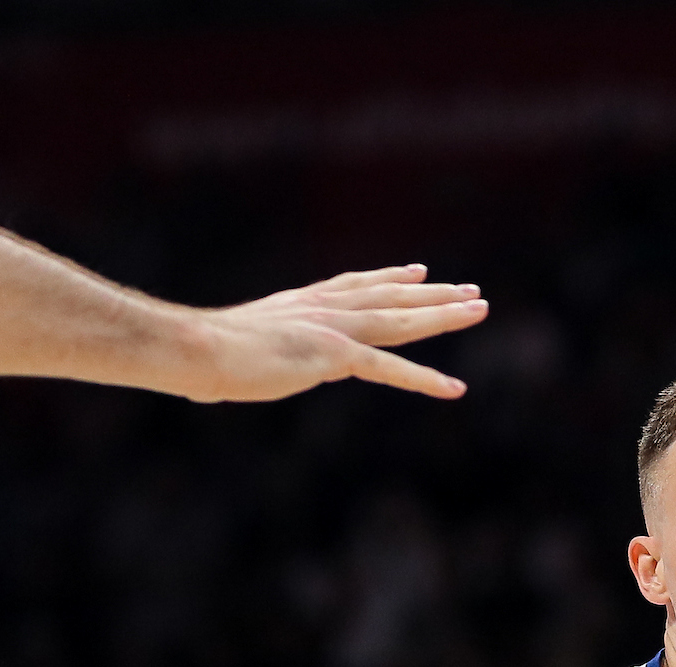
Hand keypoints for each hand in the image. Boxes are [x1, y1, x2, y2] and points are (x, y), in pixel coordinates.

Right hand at [186, 264, 488, 402]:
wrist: (196, 349)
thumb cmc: (200, 355)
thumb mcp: (236, 349)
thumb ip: (252, 355)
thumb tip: (232, 374)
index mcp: (303, 305)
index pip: (357, 285)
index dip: (391, 277)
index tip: (418, 270)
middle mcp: (324, 309)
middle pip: (391, 297)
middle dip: (434, 294)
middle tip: (472, 290)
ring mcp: (332, 330)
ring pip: (401, 321)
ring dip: (444, 315)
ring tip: (480, 310)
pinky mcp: (334, 357)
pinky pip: (390, 369)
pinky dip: (424, 379)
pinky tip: (454, 388)